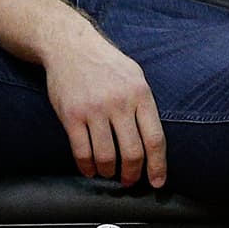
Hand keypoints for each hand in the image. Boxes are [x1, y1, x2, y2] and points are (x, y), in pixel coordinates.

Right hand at [42, 19, 166, 187]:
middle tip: (130, 181)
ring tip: (109, 173)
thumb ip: (145, 105)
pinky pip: (81, 151)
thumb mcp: (135, 76)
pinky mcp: (71, 115)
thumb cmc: (106, 64)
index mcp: (140, 94)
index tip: (158, 182)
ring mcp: (94, 110)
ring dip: (108, 172)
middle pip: (133, 152)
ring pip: (106, 156)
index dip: (158, 165)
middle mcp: (119, 103)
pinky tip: (89, 169)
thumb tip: (154, 142)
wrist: (70, 45)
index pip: (155, 138)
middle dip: (133, 174)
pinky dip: (86, 166)